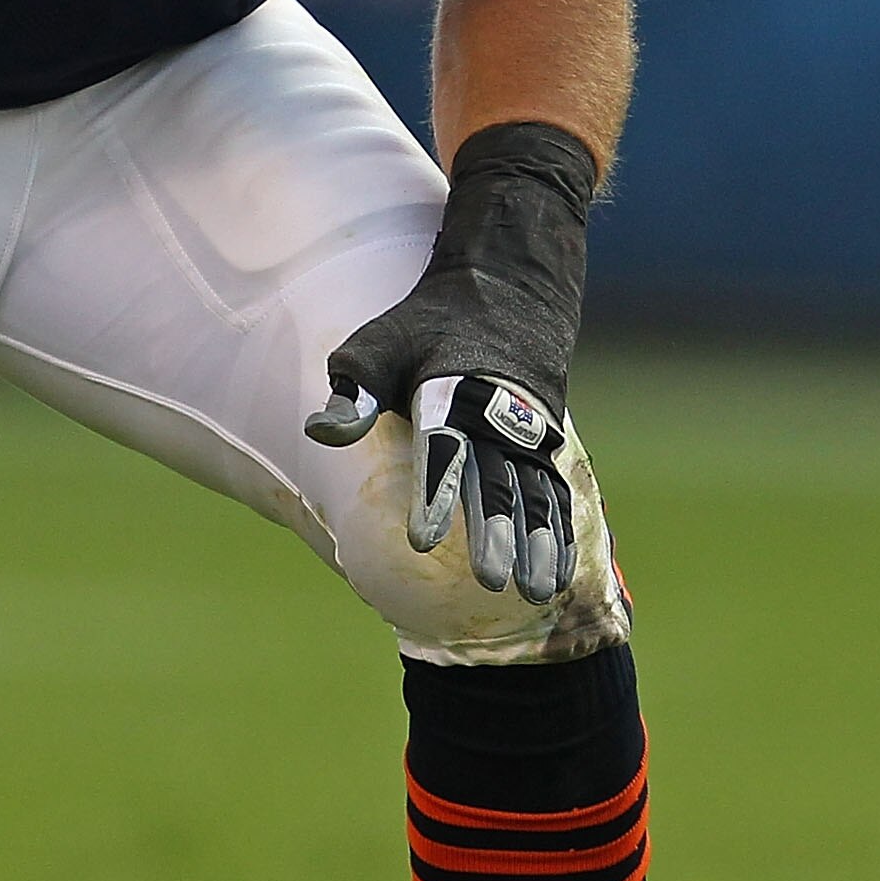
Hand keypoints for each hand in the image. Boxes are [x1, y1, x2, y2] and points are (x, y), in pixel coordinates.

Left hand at [304, 122, 594, 606]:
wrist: (506, 288)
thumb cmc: (425, 324)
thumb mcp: (376, 344)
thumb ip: (353, 391)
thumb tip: (320, 431)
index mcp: (452, 388)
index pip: (442, 449)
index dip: (434, 496)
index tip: (420, 540)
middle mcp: (498, 413)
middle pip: (497, 480)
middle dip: (493, 532)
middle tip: (486, 581)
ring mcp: (530, 429)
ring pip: (536, 493)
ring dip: (536, 544)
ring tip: (532, 593)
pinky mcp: (547, 442)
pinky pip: (557, 494)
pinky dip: (559, 535)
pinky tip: (555, 577)